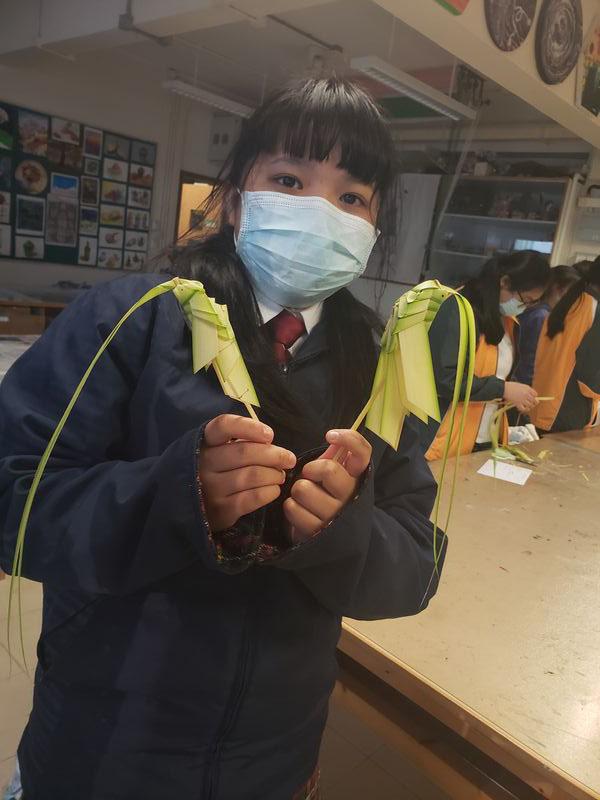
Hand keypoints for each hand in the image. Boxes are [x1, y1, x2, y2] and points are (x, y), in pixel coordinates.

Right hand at [198, 415, 295, 531]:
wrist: (197, 505)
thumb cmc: (219, 470)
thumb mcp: (222, 450)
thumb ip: (244, 443)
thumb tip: (271, 444)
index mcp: (206, 442)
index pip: (224, 425)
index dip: (249, 427)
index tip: (270, 435)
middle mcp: (205, 463)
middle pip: (245, 452)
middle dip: (274, 454)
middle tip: (289, 459)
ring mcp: (211, 487)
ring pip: (252, 475)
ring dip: (274, 474)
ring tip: (281, 476)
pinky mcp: (221, 510)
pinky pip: (253, 498)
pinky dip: (270, 492)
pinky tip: (274, 490)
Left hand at [283, 429, 371, 541]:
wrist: (327, 536)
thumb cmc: (326, 495)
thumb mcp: (333, 474)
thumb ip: (335, 456)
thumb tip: (334, 437)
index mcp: (356, 478)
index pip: (363, 452)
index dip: (349, 439)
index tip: (330, 436)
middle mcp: (350, 495)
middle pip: (328, 469)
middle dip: (310, 470)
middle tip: (310, 477)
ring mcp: (335, 515)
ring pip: (303, 489)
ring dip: (297, 490)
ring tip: (305, 497)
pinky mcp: (317, 531)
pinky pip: (292, 508)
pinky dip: (291, 506)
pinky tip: (301, 510)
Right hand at [503, 381, 537, 412]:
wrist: (504, 388)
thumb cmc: (511, 386)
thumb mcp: (521, 385)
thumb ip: (527, 389)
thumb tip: (530, 394)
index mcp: (528, 389)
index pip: (535, 394)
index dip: (534, 397)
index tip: (532, 398)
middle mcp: (526, 394)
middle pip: (534, 400)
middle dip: (534, 403)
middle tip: (532, 404)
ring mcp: (522, 399)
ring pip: (530, 405)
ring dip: (529, 406)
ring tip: (528, 406)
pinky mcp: (518, 403)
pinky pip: (523, 409)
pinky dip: (525, 409)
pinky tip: (524, 408)